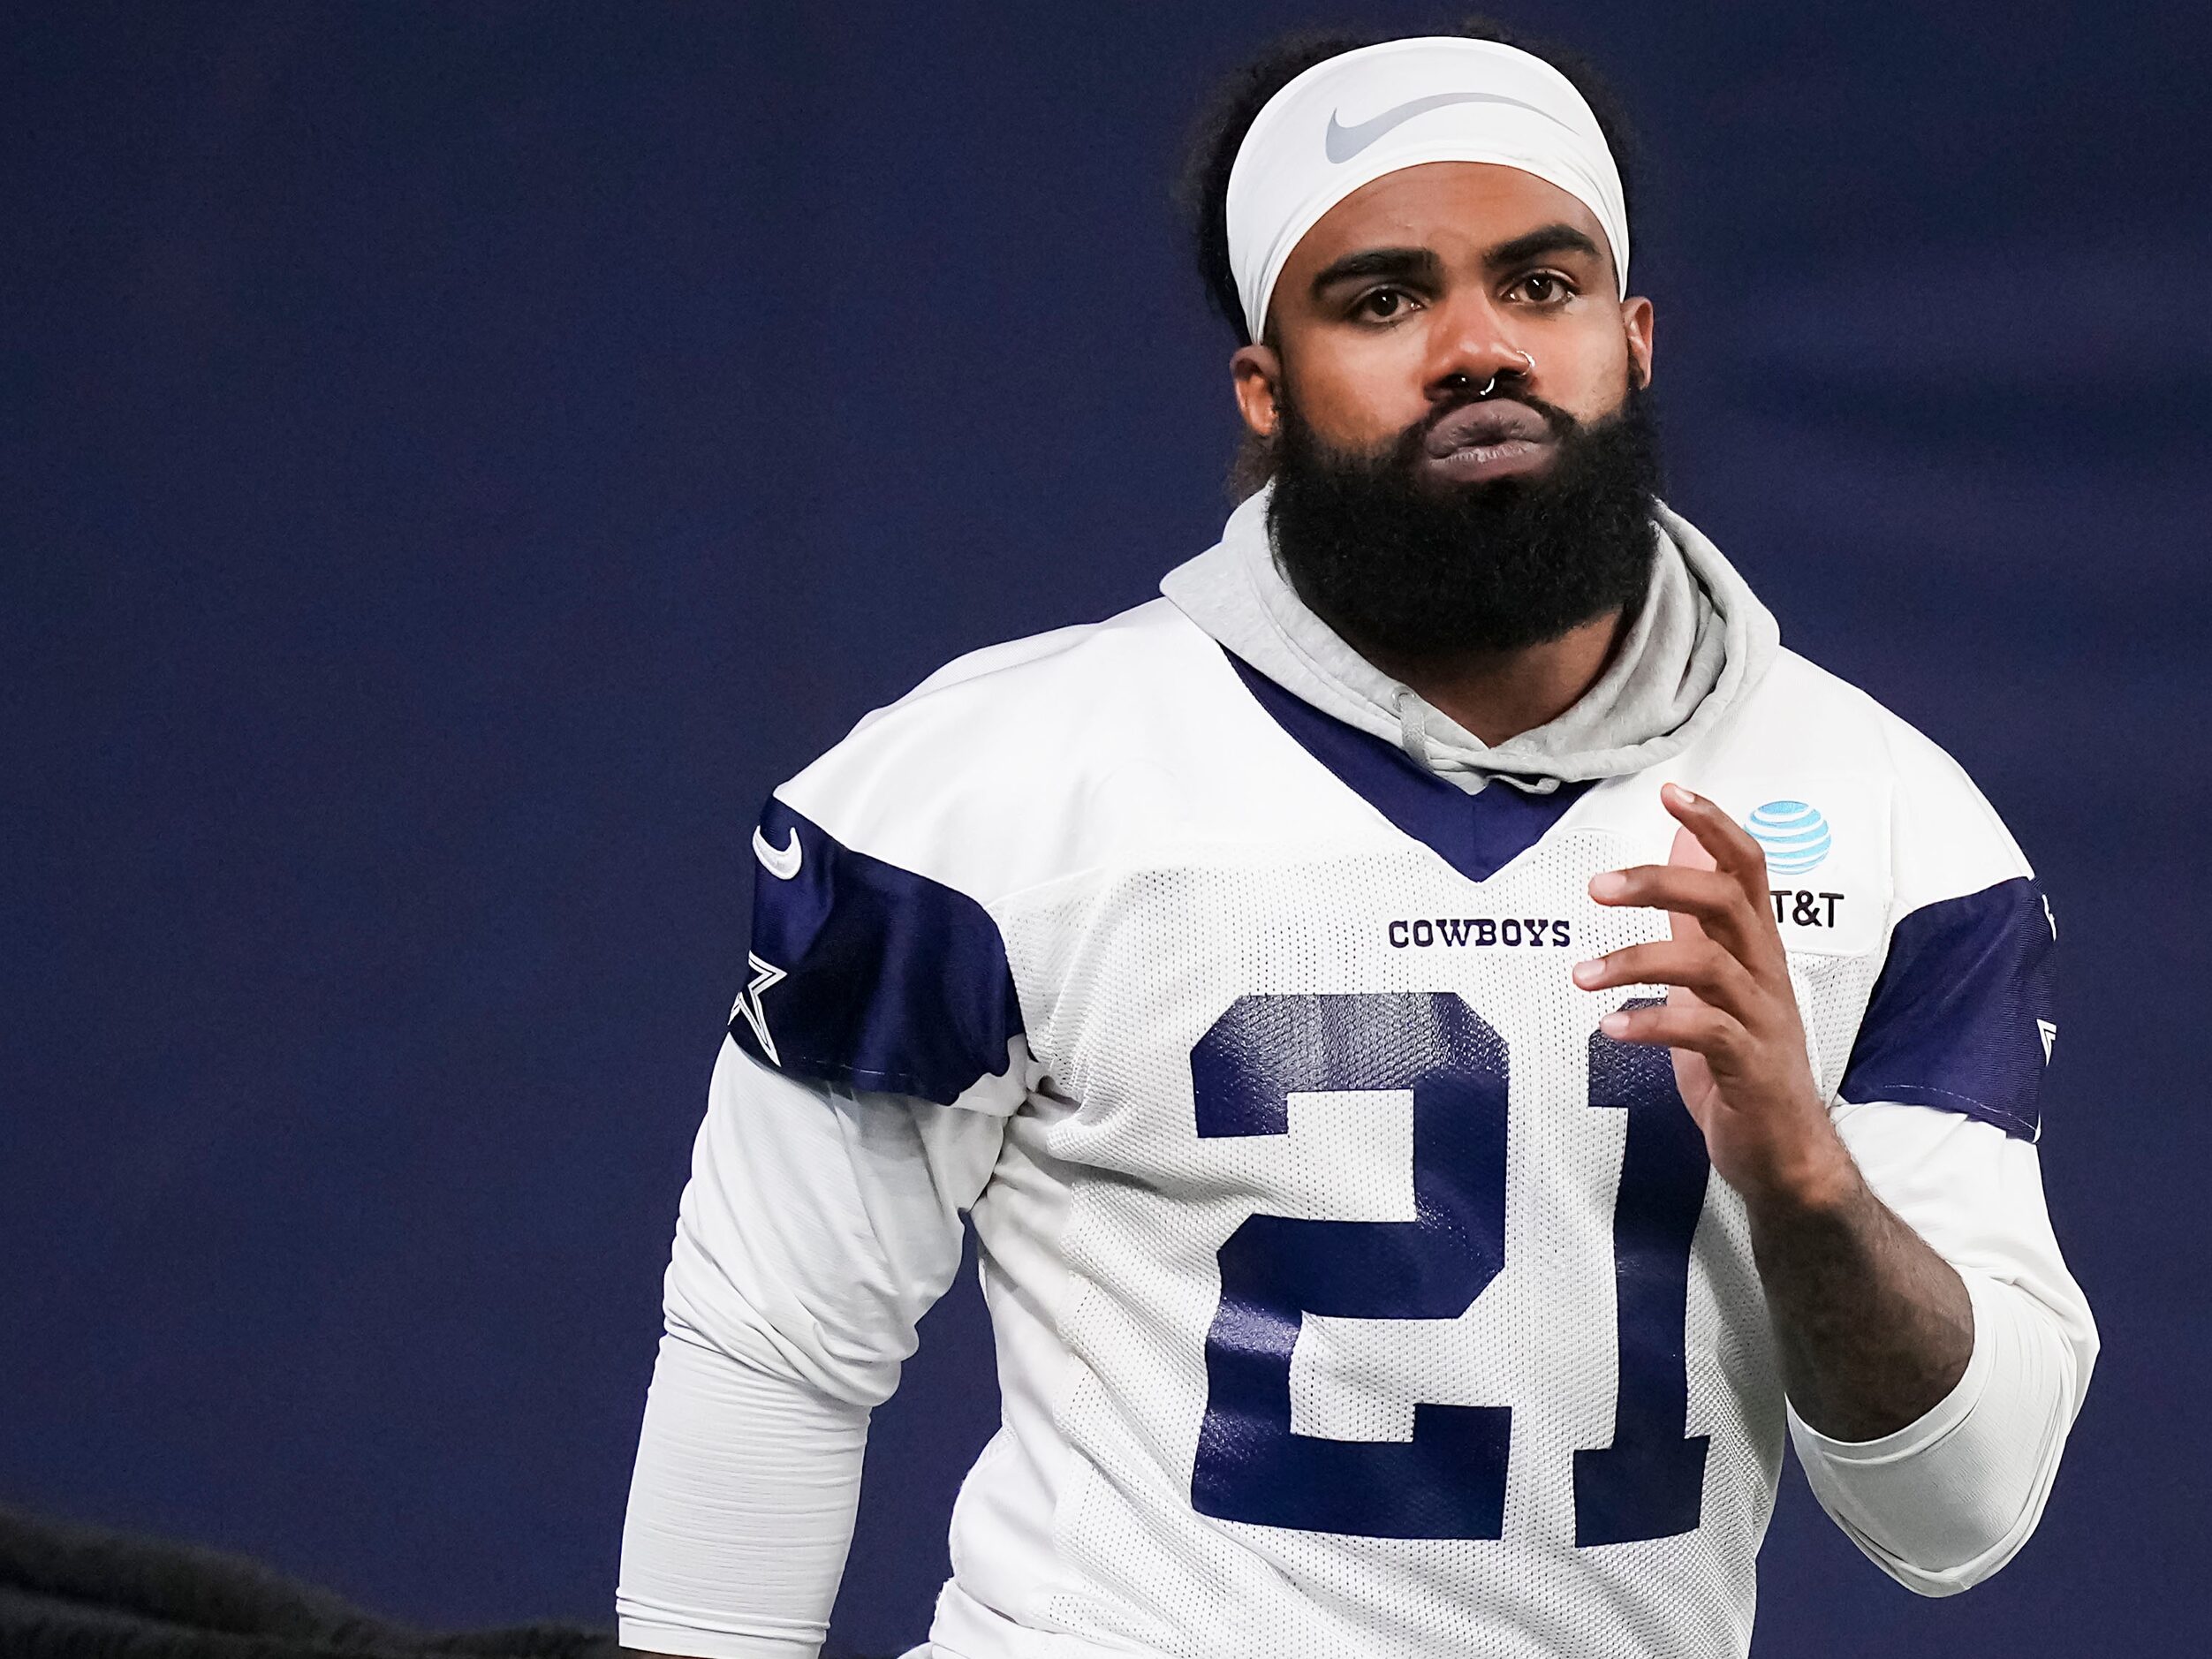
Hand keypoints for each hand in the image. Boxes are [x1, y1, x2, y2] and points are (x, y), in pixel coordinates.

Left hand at [1572, 783, 1851, 1208]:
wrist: (1785, 1152)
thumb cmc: (1743, 1060)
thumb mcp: (1714, 979)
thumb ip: (1696, 918)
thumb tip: (1680, 847)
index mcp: (1756, 947)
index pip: (1749, 868)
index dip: (1716, 826)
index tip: (1672, 793)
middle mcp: (1766, 973)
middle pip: (1727, 902)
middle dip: (1661, 883)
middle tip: (1596, 887)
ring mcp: (1762, 1019)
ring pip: (1708, 966)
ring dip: (1636, 961)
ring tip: (1581, 975)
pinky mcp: (1750, 1066)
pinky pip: (1702, 1032)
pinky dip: (1651, 1025)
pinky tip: (1610, 1028)